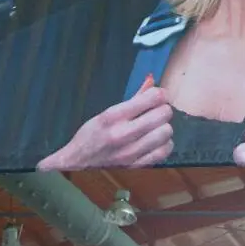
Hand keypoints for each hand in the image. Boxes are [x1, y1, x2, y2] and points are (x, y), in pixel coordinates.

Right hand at [39, 76, 173, 170]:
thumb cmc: (92, 133)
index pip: (151, 98)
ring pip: (166, 132)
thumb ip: (134, 97)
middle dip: (163, 109)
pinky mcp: (136, 165)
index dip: (160, 94)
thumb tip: (152, 80)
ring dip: (163, 127)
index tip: (158, 95)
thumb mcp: (107, 111)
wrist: (78, 161)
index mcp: (113, 116)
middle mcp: (123, 134)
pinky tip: (155, 141)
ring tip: (155, 126)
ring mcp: (130, 152)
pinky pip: (164, 151)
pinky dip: (164, 144)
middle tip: (157, 110)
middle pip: (163, 114)